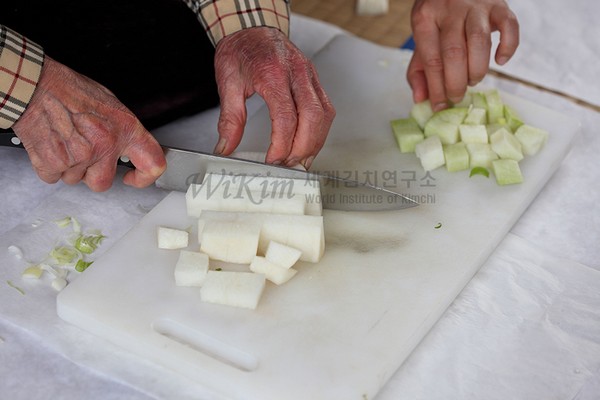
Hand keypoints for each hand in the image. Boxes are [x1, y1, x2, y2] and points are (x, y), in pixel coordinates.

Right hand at [13, 57, 165, 190]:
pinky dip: (50, 166)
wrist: (34, 85)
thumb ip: (122, 130)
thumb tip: (130, 147)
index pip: (153, 164)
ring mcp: (80, 156)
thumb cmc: (69, 90)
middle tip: (83, 153)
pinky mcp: (54, 163)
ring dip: (69, 167)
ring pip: (75, 179)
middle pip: (103, 182)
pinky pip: (53, 177)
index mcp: (125, 129)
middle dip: (92, 174)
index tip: (134, 178)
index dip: (145, 177)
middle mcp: (105, 144)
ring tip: (64, 141)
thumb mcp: (110, 104)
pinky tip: (51, 145)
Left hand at [213, 27, 334, 168]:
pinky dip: (320, 131)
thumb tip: (226, 147)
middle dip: (302, 148)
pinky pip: (326, 109)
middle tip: (288, 165)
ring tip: (299, 160)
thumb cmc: (241, 50)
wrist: (251, 27)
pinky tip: (308, 143)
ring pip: (324, 115)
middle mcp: (296, 73)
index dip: (282, 144)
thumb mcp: (227, 83)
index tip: (273, 160)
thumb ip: (229, 119)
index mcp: (273, 72)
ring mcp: (309, 76)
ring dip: (314, 142)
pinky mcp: (315, 80)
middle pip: (312, 118)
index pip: (286, 116)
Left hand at [407, 0, 518, 109]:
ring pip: (480, 42)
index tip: (440, 105)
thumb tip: (421, 99)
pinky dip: (508, 47)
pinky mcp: (499, 5)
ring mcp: (476, 6)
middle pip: (454, 53)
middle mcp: (450, 10)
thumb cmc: (438, 19)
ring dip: (477, 69)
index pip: (432, 60)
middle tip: (457, 96)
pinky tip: (500, 60)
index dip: (436, 88)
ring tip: (472, 80)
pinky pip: (510, 26)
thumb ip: (419, 70)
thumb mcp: (421, 39)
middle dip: (456, 83)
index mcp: (425, 18)